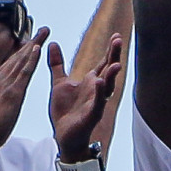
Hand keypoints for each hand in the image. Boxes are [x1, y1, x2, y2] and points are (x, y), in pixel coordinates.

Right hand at [0, 28, 49, 157]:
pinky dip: (31, 58)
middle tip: (43, 29)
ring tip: (44, 32)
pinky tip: (38, 48)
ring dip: (34, 44)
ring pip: (22, 59)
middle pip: (18, 56)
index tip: (32, 39)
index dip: (23, 50)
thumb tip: (5, 92)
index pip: (12, 61)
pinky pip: (24, 71)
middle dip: (31, 41)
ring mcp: (5, 83)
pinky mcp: (12, 91)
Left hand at [49, 34, 123, 160]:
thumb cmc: (65, 111)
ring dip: (112, 76)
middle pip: (109, 70)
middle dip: (114, 56)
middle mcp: (96, 90)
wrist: (64, 135)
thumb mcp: (59, 83)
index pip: (103, 63)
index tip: (116, 36)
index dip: (110, 50)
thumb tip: (51, 44)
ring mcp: (96, 102)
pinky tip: (100, 82)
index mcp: (90, 82)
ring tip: (115, 64)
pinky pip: (98, 103)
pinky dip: (99, 93)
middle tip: (118, 40)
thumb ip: (57, 64)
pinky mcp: (91, 115)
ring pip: (107, 87)